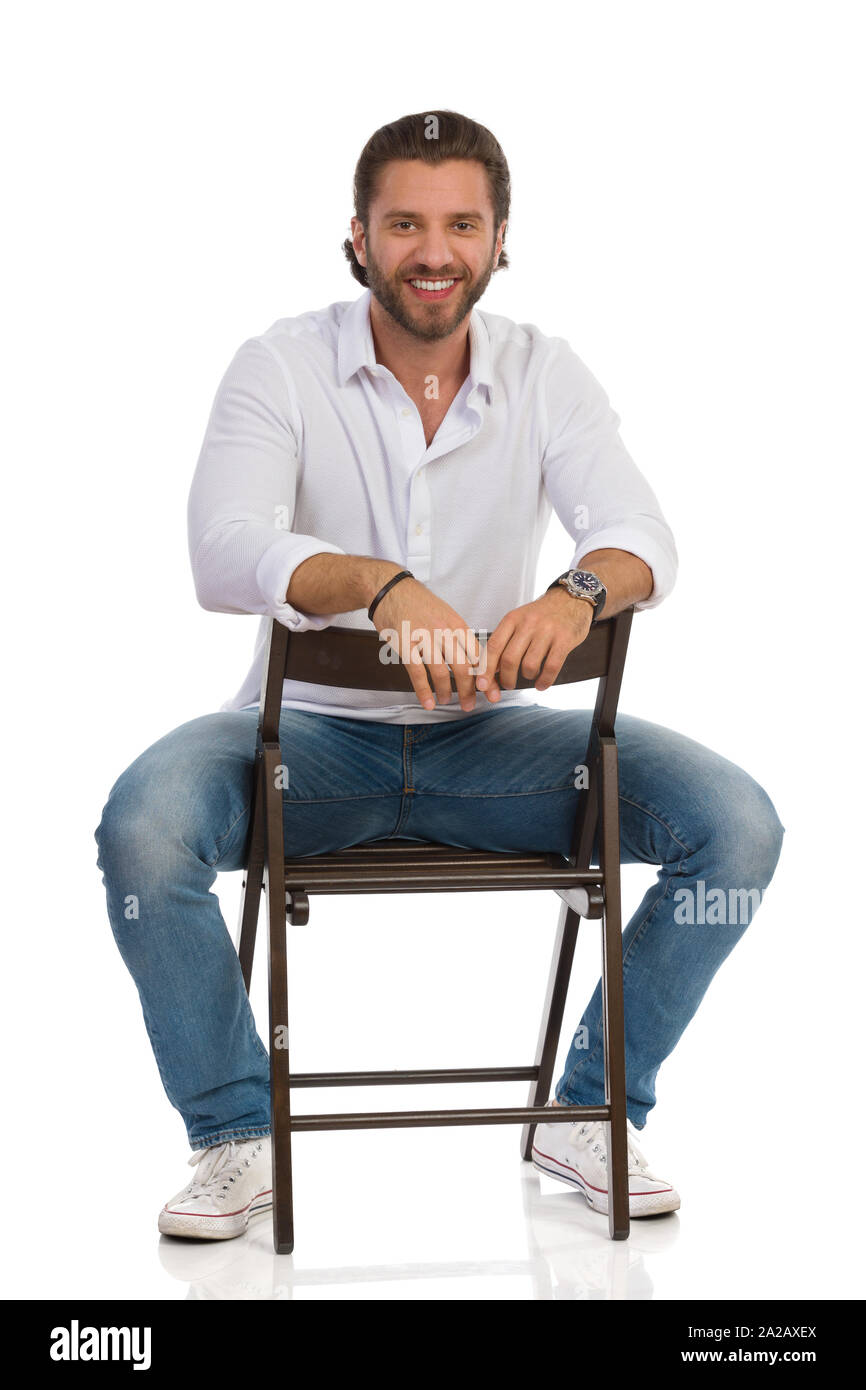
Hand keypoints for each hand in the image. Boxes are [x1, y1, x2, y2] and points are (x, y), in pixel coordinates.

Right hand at [372, 578, 484, 711]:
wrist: (390, 590)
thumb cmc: (418, 604)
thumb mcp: (446, 615)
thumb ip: (459, 637)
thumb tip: (474, 660)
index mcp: (457, 625)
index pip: (478, 655)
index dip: (486, 677)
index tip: (490, 692)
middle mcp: (444, 631)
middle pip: (464, 667)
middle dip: (469, 691)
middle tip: (470, 705)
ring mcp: (424, 638)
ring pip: (442, 672)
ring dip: (446, 692)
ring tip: (446, 701)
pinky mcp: (405, 644)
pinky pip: (418, 673)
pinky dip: (424, 691)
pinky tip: (428, 702)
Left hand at [475, 587, 593, 700]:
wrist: (570, 599)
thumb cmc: (542, 614)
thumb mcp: (519, 619)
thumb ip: (505, 640)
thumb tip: (491, 668)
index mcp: (513, 619)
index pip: (494, 647)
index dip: (486, 669)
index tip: (482, 684)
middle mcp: (528, 623)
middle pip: (509, 659)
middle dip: (506, 678)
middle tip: (508, 685)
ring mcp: (547, 631)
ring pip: (529, 665)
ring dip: (527, 677)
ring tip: (529, 678)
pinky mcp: (564, 639)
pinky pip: (551, 666)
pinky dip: (545, 680)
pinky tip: (541, 684)